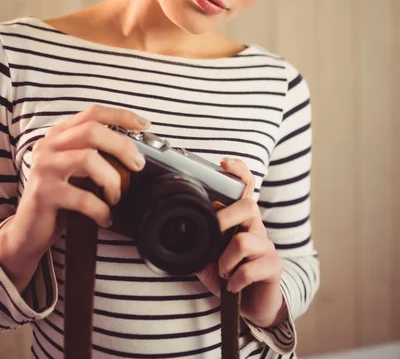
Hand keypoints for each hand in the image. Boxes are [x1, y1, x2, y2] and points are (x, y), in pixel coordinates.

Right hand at [0, 104, 150, 287]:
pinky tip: (105, 217)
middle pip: (92, 131)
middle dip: (122, 146)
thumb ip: (96, 153)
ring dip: (111, 179)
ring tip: (115, 196)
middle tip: (138, 165)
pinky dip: (101, 209)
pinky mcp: (43, 193)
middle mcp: (49, 145)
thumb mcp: (77, 170)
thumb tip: (136, 152)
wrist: (28, 231)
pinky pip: (82, 197)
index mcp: (60, 135)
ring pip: (88, 159)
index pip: (92, 113)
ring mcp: (44, 168)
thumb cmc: (60, 197)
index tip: (144, 125)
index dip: (121, 115)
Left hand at [196, 157, 284, 327]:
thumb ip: (197, 238)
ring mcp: (267, 246)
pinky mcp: (273, 266)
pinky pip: (250, 269)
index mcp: (240, 220)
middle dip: (225, 220)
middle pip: (248, 206)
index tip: (225, 161)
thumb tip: (174, 227)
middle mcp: (256, 228)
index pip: (245, 187)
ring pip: (243, 241)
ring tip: (224, 272)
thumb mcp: (207, 254)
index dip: (238, 171)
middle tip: (214, 238)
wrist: (251, 305)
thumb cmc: (229, 274)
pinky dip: (235, 280)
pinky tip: (233, 285)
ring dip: (226, 261)